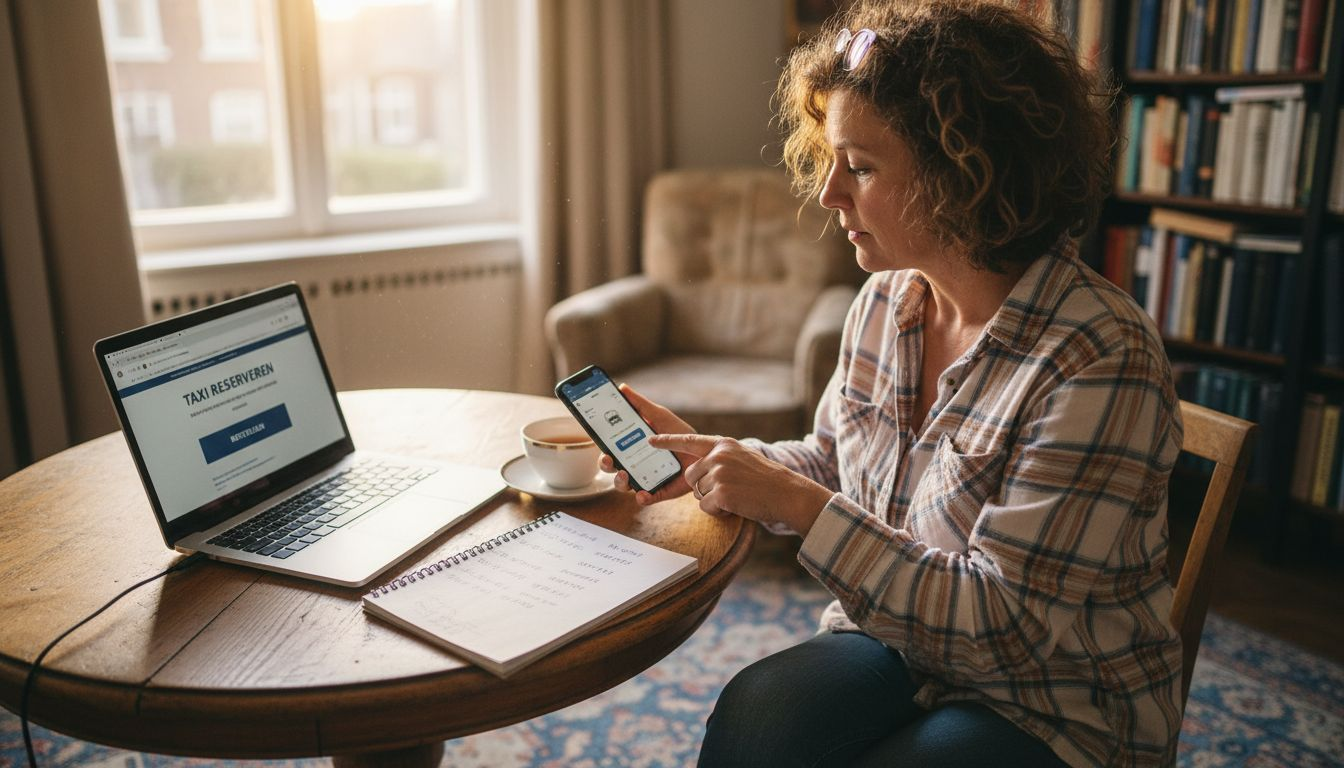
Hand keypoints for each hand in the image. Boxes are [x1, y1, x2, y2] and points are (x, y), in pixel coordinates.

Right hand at [600, 384, 697, 504]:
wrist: (703, 451)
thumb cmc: (678, 433)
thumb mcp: (659, 416)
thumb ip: (640, 404)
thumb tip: (622, 387)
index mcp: (630, 447)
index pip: (609, 449)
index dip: (601, 449)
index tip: (599, 444)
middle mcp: (633, 465)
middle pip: (611, 468)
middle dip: (606, 465)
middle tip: (610, 460)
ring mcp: (645, 479)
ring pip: (624, 485)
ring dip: (620, 482)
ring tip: (625, 475)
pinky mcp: (658, 492)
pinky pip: (646, 498)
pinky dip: (642, 498)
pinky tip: (642, 494)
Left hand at [648, 433, 833, 536]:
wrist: (787, 493)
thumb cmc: (766, 480)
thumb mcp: (743, 458)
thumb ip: (721, 458)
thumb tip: (697, 472)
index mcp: (724, 444)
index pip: (690, 441)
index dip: (668, 442)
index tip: (650, 441)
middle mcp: (719, 455)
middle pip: (691, 476)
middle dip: (703, 487)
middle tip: (729, 490)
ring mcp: (720, 473)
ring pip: (697, 493)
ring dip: (713, 500)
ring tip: (736, 497)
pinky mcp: (721, 492)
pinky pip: (705, 507)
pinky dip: (718, 511)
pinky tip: (736, 506)